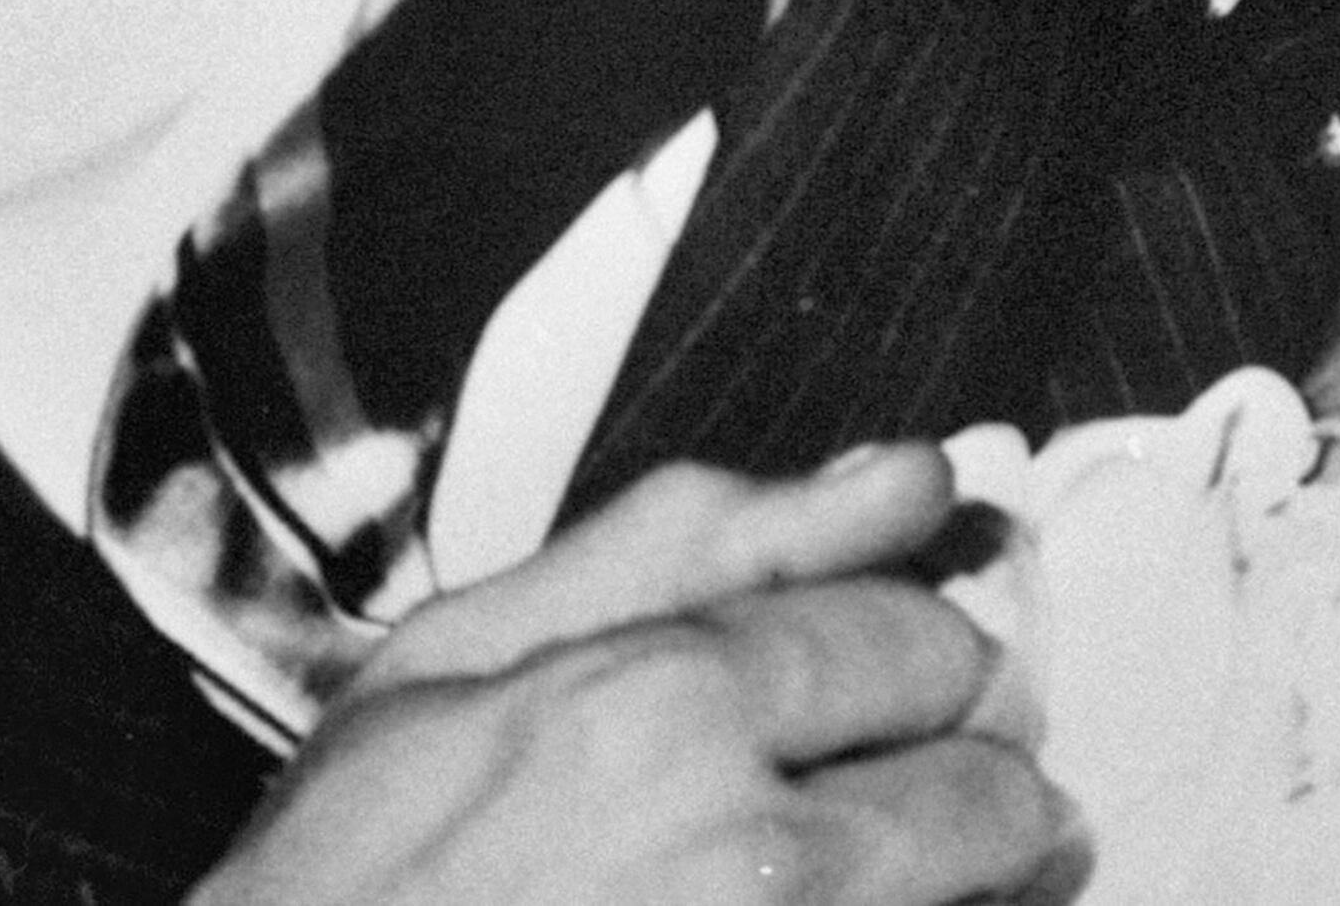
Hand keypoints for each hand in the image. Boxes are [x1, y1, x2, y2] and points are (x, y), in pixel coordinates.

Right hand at [190, 448, 1081, 905]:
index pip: (920, 643)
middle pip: (993, 790)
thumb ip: (698, 541)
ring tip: (888, 883)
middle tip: (902, 794)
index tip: (884, 684)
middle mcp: (749, 861)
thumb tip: (907, 476)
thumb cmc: (345, 879)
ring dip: (972, 889)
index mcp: (667, 708)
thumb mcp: (461, 657)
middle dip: (967, 777)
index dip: (912, 662)